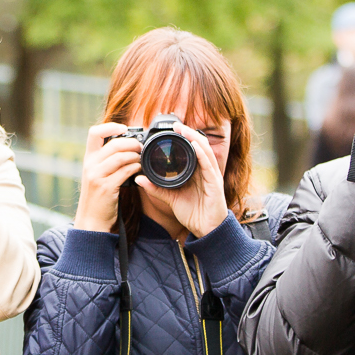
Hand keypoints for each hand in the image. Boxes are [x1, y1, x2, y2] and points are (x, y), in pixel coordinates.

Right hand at [72, 123, 143, 231]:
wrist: (92, 221)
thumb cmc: (98, 198)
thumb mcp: (97, 175)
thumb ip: (107, 161)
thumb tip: (127, 146)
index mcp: (88, 159)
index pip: (94, 133)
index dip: (110, 126)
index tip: (124, 128)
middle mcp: (90, 165)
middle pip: (114, 144)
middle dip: (132, 142)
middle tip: (141, 146)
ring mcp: (97, 176)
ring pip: (121, 156)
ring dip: (135, 155)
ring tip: (142, 158)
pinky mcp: (106, 187)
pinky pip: (125, 171)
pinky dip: (135, 167)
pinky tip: (140, 169)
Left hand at [134, 123, 228, 238]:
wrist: (206, 230)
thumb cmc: (193, 213)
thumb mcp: (171, 198)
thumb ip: (156, 188)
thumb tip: (138, 178)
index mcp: (197, 172)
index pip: (191, 150)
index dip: (183, 138)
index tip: (170, 130)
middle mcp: (205, 171)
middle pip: (199, 146)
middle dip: (188, 133)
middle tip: (176, 124)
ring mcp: (212, 176)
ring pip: (205, 151)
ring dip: (194, 138)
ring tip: (183, 129)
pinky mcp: (215, 183)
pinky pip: (209, 164)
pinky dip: (202, 153)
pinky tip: (195, 144)